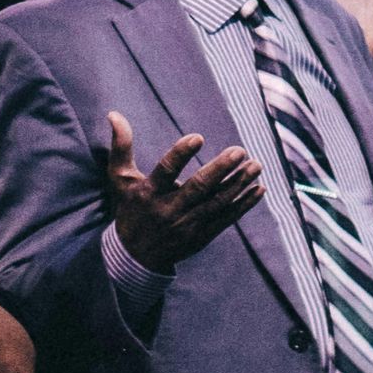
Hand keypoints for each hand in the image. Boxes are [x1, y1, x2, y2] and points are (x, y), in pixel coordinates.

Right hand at [104, 115, 263, 272]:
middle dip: (220, 169)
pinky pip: (226, 219)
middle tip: (240, 151)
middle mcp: (169, 210)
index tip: (198, 137)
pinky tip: (259, 188)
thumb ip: (121, 147)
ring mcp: (187, 226)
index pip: (165, 171)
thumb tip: (114, 114)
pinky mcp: (202, 237)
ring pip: (217, 204)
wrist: (135, 258)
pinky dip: (243, 205)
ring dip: (239, 185)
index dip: (181, 154)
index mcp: (149, 193)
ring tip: (256, 165)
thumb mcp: (120, 179)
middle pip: (198, 189)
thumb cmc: (130, 210)